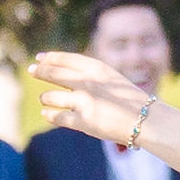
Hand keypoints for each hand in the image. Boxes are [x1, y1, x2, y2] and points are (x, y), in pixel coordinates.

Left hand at [31, 50, 151, 142]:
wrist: (146, 120)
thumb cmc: (130, 100)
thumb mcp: (111, 78)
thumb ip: (89, 74)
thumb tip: (60, 73)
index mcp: (96, 68)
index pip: (65, 59)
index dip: (49, 57)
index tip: (39, 57)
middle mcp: (87, 81)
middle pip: (53, 73)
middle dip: (40, 71)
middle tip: (32, 70)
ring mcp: (84, 101)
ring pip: (50, 96)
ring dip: (46, 97)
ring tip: (46, 99)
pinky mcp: (83, 121)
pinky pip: (57, 116)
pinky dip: (50, 114)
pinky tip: (47, 113)